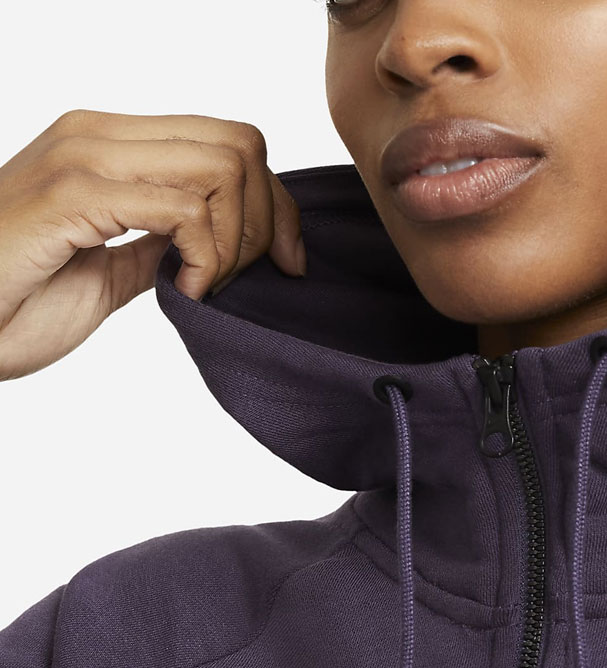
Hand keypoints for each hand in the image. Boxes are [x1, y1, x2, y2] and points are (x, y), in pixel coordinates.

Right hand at [0, 109, 305, 380]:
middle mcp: (99, 134)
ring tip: (204, 286)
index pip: (231, 140)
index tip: (288, 262)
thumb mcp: (113, 269)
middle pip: (241, 144)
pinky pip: (185, 210)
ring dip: (237, 241)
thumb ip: (159, 243)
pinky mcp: (74, 193)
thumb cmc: (17, 300)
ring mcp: (84, 156)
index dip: (277, 202)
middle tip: (245, 278)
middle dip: (269, 220)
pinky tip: (184, 292)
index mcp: (110, 144)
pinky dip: (206, 259)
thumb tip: (208, 241)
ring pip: (223, 166)